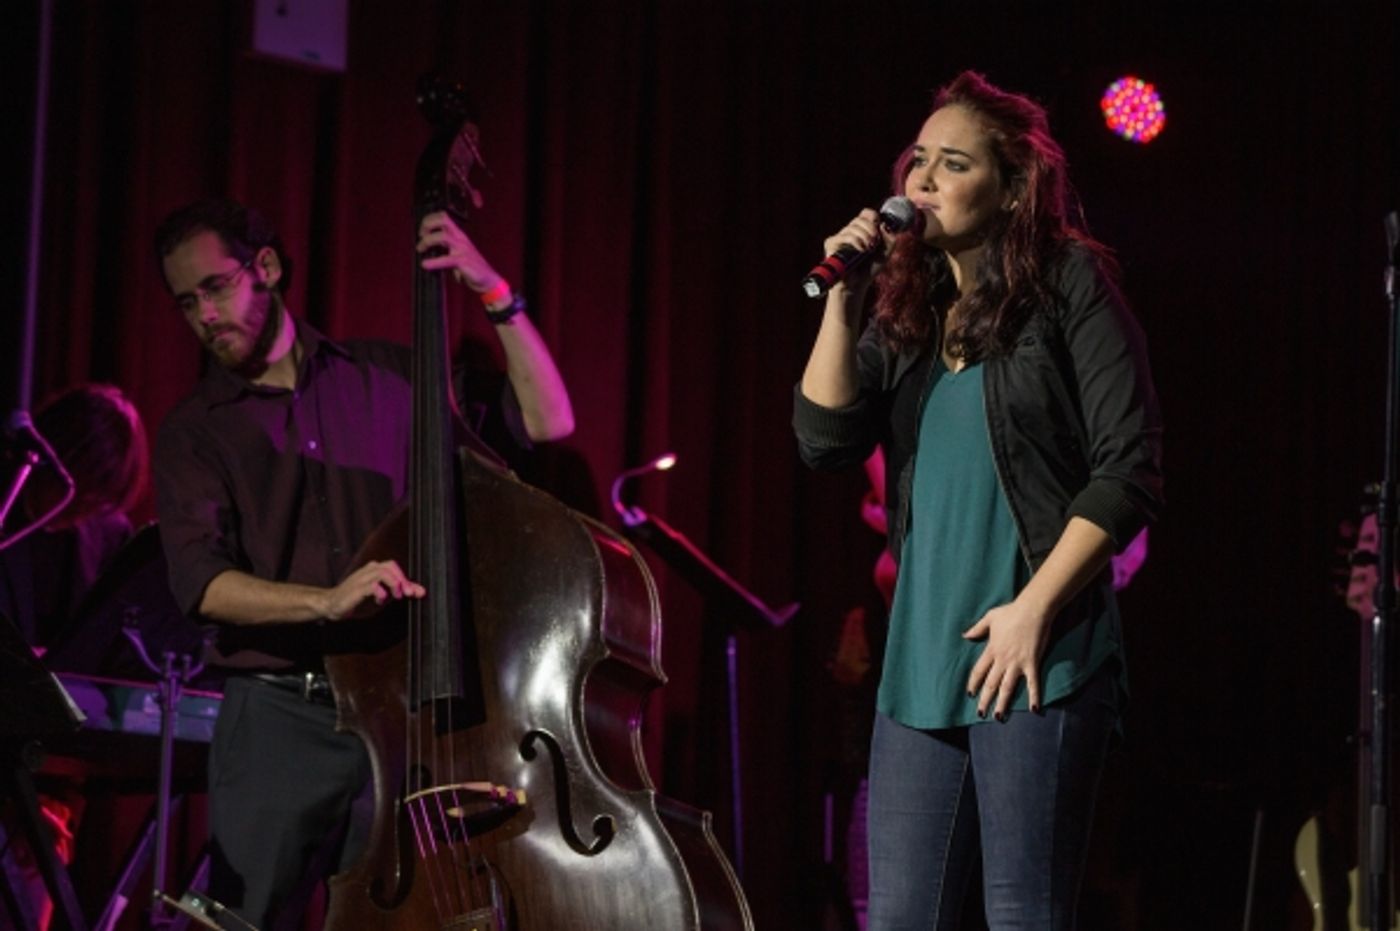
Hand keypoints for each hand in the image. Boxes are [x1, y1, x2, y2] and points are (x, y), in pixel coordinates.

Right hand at [322, 560, 425, 620]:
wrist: (332, 604)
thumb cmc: (357, 598)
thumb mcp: (383, 595)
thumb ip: (399, 591)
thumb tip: (420, 591)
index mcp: (374, 569)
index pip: (394, 567)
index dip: (406, 578)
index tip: (417, 593)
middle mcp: (368, 570)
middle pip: (390, 566)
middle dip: (402, 580)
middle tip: (408, 594)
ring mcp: (361, 578)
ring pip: (382, 573)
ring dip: (394, 584)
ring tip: (397, 596)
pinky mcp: (356, 589)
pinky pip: (371, 585)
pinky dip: (380, 591)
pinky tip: (382, 599)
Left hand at [417, 210, 499, 292]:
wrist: (488, 280)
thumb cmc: (470, 268)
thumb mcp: (455, 254)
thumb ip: (443, 248)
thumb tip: (424, 248)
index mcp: (458, 235)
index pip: (443, 217)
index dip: (429, 220)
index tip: (422, 232)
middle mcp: (460, 238)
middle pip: (443, 220)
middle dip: (427, 224)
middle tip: (421, 236)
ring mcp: (462, 249)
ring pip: (442, 237)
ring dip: (427, 241)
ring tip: (420, 249)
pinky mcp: (464, 261)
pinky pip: (446, 259)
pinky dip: (433, 262)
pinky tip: (425, 264)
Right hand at [822, 208, 885, 291]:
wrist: (857, 286)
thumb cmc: (869, 270)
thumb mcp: (886, 253)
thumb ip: (890, 238)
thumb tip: (883, 224)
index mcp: (861, 231)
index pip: (865, 214)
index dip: (873, 216)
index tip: (879, 227)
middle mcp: (849, 232)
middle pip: (860, 218)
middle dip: (871, 228)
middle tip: (875, 242)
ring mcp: (839, 237)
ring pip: (853, 226)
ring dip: (865, 236)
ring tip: (869, 249)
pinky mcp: (831, 243)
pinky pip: (845, 236)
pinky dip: (856, 241)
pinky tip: (861, 250)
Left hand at [962, 598, 1052, 719]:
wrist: (1033, 610)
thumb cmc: (1011, 612)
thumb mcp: (990, 617)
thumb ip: (977, 628)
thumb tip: (965, 635)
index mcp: (991, 649)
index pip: (978, 671)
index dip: (973, 683)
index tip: (970, 694)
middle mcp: (1002, 659)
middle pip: (991, 683)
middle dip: (985, 699)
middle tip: (980, 713)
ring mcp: (1017, 663)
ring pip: (1007, 687)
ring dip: (1002, 703)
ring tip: (998, 716)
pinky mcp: (1032, 663)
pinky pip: (1033, 684)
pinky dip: (1034, 697)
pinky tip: (1034, 710)